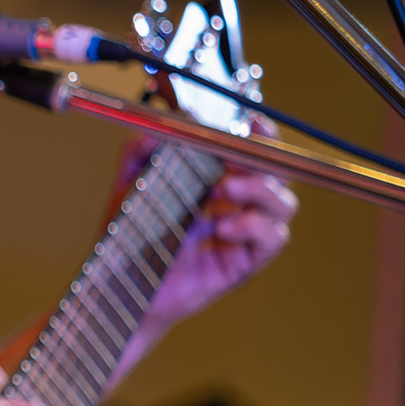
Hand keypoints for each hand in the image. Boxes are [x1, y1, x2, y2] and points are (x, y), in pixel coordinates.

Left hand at [116, 132, 296, 343]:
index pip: (253, 152)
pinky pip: (274, 239)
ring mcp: (243, 234)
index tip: (253, 123)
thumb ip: (141, 151)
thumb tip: (163, 127)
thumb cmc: (128, 234)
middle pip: (278, 174)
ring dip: (260, 190)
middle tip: (235, 158)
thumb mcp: (128, 184)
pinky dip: (255, 226)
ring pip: (284, 204)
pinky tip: (223, 228)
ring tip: (224, 190)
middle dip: (264, 160)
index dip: (262, 136)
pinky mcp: (244, 262)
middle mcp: (236, 204)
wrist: (119, 281)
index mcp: (215, 181)